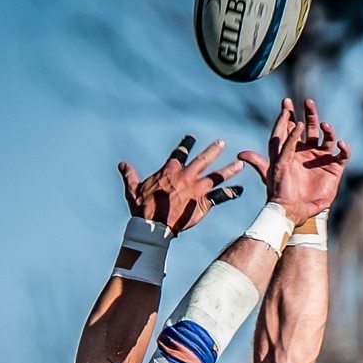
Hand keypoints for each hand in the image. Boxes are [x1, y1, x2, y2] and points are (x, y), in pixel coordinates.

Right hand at [119, 134, 243, 234]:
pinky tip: (240, 191)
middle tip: (221, 143)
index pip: (180, 153)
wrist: (153, 224)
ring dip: (229, 170)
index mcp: (170, 170)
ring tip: (239, 164)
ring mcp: (196, 189)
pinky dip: (231, 193)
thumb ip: (129, 175)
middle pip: (203, 160)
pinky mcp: (203, 203)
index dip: (186, 144)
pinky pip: (220, 197)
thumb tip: (122, 164)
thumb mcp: (133, 188)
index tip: (191, 138)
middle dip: (213, 150)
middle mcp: (186, 176)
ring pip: (216, 176)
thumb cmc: (142, 208)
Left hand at [238, 98, 349, 222]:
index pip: (292, 128)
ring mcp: (322, 158)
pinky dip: (344, 149)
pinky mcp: (334, 168)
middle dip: (310, 114)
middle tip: (307, 102)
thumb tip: (241, 154)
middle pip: (311, 127)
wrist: (296, 211)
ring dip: (327, 130)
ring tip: (324, 125)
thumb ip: (259, 163)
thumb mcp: (270, 176)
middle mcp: (309, 150)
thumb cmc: (282, 193)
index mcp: (294, 149)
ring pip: (327, 137)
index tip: (286, 103)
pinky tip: (340, 144)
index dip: (289, 116)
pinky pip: (342, 155)